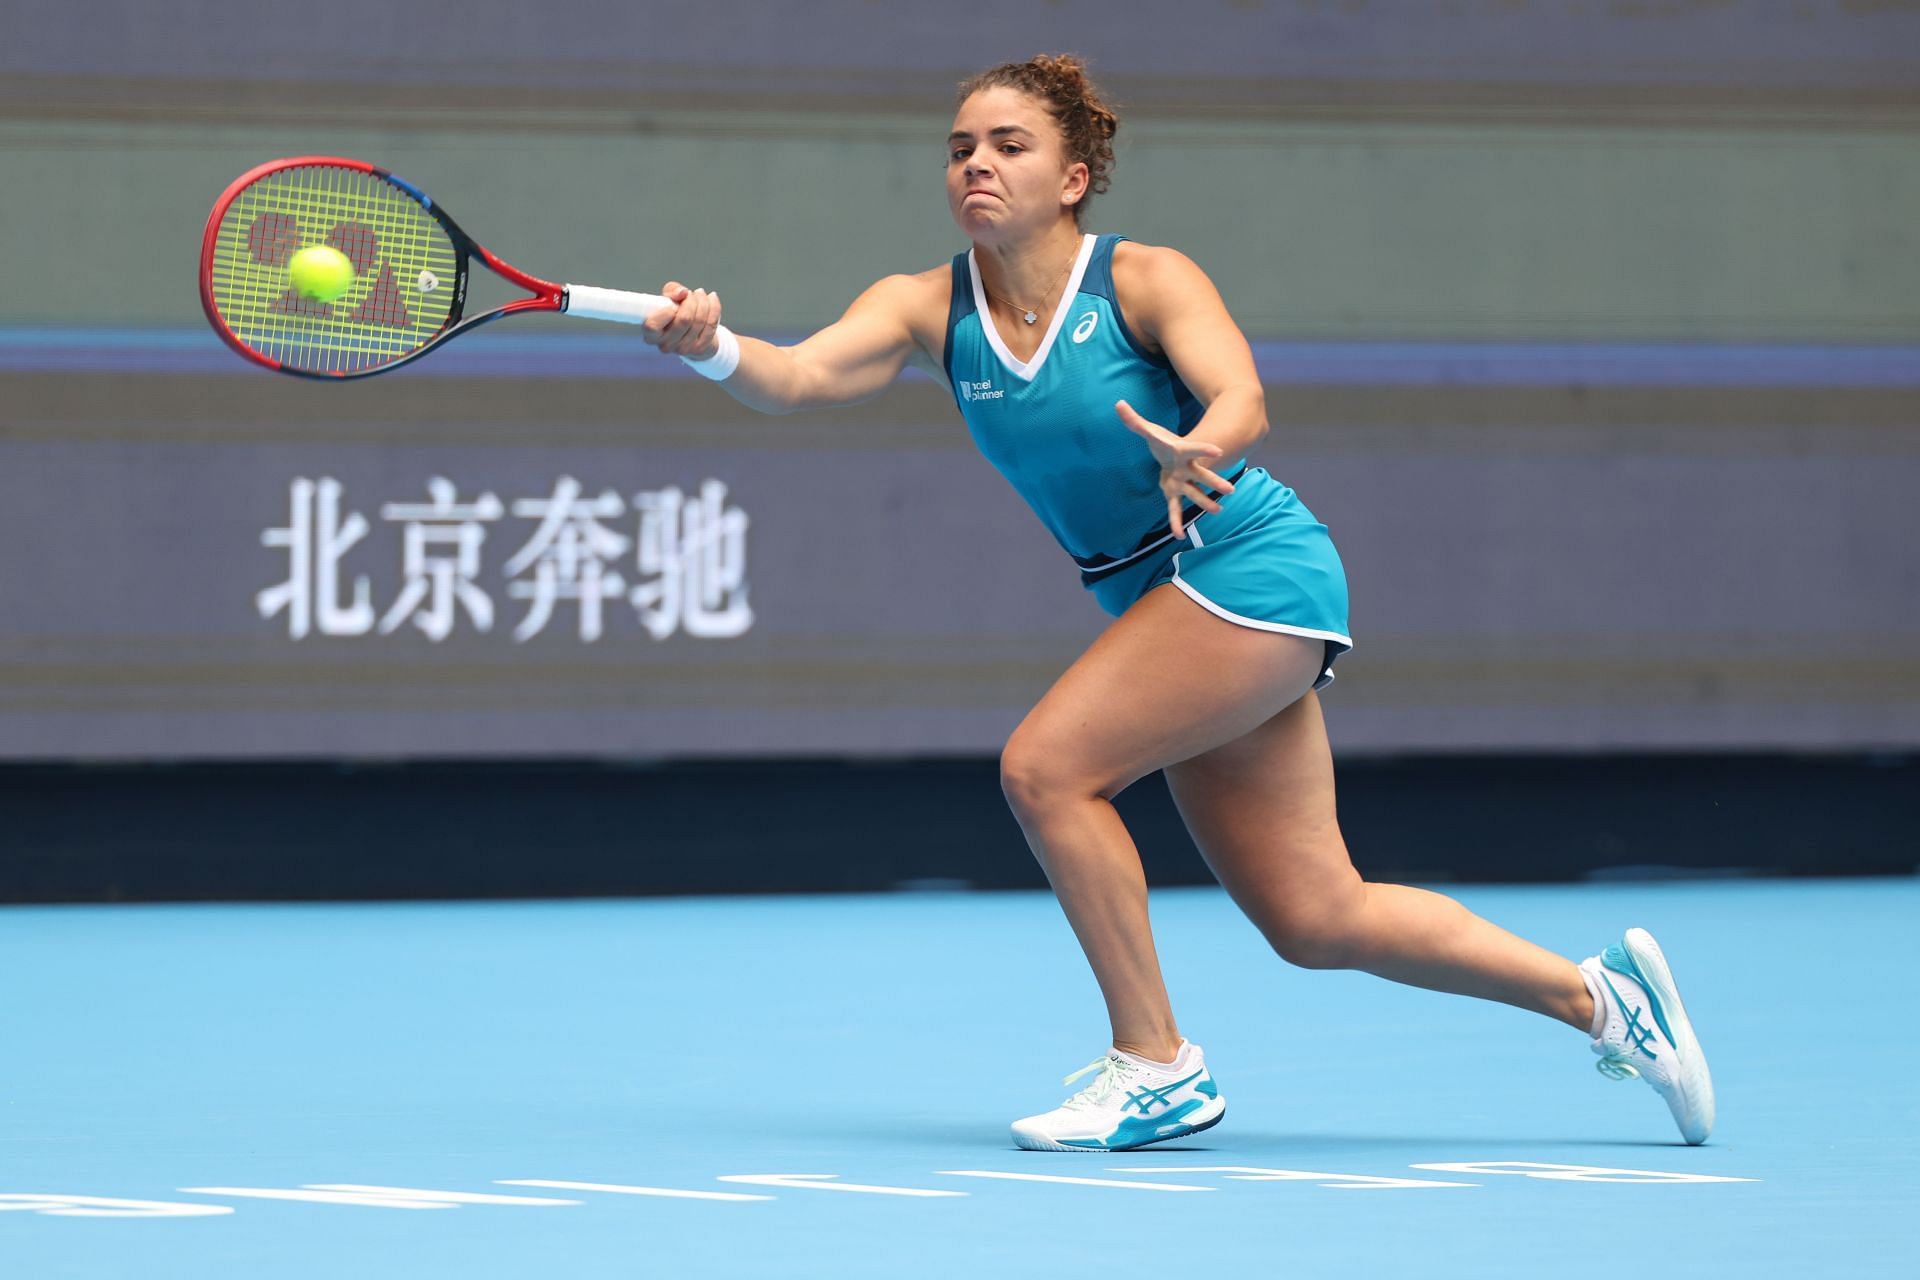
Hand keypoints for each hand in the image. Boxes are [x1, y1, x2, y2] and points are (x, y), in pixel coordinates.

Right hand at [642, 281, 722, 358]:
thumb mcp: (668, 298)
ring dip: (703, 302)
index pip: (653, 326)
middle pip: (684, 319)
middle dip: (691, 300)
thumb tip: (682, 293)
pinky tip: (712, 298)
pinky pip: (711, 324)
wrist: (692, 331)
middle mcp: (665, 345)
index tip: (673, 304)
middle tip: (691, 293)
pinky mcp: (699, 349)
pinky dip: (714, 307)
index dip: (666, 312)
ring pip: (700, 320)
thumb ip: (671, 291)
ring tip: (701, 294)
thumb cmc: (675, 312)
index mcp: (651, 334)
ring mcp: (683, 349)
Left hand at [1116, 399, 1235, 539]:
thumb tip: (1118, 404)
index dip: (1204, 450)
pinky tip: (1177, 536)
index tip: (1218, 451)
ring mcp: (1183, 482)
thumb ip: (1134, 420)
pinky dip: (1176, 522)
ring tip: (1218, 511)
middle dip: (1215, 482)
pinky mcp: (1175, 493)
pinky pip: (1176, 509)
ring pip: (1195, 493)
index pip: (1194, 449)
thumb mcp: (1149, 431)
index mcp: (1181, 452)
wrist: (1171, 456)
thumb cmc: (1163, 443)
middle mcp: (1186, 468)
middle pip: (1202, 475)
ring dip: (1205, 502)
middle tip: (1230, 490)